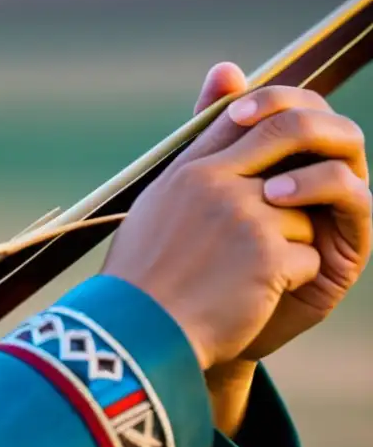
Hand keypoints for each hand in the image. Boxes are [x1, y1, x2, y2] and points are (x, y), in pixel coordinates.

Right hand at [101, 65, 370, 372]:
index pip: (238, 117)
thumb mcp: (156, 207)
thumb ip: (192, 165)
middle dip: (302, 172)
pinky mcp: (268, 256)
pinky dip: (288, 282)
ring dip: (288, 246)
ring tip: (244, 275)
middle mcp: (216, 184)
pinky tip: (251, 298)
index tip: (277, 150)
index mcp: (186, 172)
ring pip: (303, 215)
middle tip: (293, 209)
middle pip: (288, 138)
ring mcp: (245, 217)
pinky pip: (308, 258)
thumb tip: (218, 113)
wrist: (137, 334)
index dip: (267, 124)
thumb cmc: (142, 277)